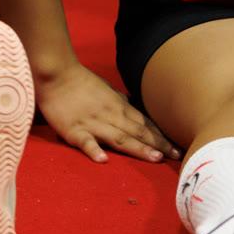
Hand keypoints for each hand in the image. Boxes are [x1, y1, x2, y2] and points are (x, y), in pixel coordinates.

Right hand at [37, 64, 177, 162]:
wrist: (56, 73)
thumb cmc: (80, 81)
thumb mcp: (106, 89)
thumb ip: (120, 100)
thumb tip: (133, 106)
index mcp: (119, 106)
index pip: (145, 124)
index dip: (161, 136)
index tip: (177, 148)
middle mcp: (111, 116)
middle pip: (138, 133)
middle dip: (159, 145)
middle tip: (177, 156)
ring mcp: (93, 123)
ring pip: (120, 138)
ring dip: (139, 148)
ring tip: (155, 158)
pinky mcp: (74, 130)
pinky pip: (85, 141)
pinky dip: (94, 150)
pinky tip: (103, 160)